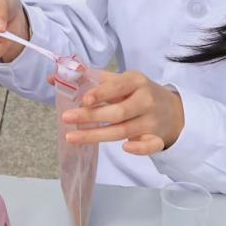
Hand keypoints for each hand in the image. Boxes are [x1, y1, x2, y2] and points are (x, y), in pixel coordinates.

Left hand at [61, 71, 184, 154]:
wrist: (172, 110)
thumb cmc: (136, 92)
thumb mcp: (119, 80)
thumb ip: (89, 77)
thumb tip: (53, 77)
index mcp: (136, 81)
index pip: (117, 87)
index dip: (101, 93)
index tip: (84, 100)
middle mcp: (146, 100)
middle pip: (118, 112)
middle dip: (91, 116)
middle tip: (66, 118)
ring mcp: (152, 121)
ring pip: (124, 131)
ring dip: (97, 135)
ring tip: (72, 137)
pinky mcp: (158, 138)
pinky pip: (150, 146)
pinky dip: (139, 148)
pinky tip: (125, 148)